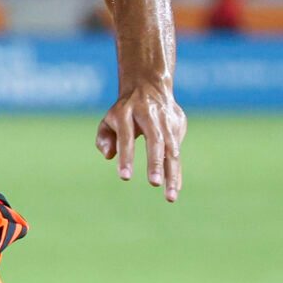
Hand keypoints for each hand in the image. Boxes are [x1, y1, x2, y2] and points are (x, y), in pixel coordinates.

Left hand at [96, 83, 185, 202]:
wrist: (149, 85)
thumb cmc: (123, 111)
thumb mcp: (108, 120)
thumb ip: (104, 137)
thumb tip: (108, 156)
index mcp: (127, 112)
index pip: (126, 136)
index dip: (126, 156)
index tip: (124, 177)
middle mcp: (150, 114)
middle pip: (155, 139)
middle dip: (155, 162)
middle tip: (155, 183)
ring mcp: (167, 118)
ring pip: (172, 147)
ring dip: (172, 172)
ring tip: (170, 196)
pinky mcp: (178, 124)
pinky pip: (177, 150)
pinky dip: (176, 169)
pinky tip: (174, 187)